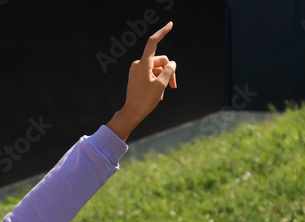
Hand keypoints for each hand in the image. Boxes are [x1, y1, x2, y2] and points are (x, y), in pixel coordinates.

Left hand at [106, 21, 177, 140]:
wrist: (131, 113)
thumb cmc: (145, 100)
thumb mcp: (161, 85)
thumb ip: (169, 71)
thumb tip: (172, 63)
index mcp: (143, 64)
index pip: (153, 42)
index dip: (162, 32)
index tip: (170, 25)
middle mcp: (138, 64)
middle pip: (160, 61)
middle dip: (168, 72)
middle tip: (173, 86)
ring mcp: (136, 71)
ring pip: (157, 69)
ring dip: (163, 79)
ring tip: (163, 94)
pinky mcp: (136, 77)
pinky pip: (151, 75)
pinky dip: (157, 82)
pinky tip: (158, 95)